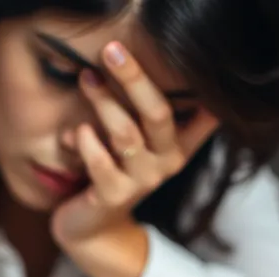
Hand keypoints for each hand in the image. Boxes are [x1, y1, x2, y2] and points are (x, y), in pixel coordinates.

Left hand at [50, 40, 216, 249]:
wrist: (92, 225)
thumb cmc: (112, 170)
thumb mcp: (135, 140)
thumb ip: (143, 111)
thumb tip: (133, 61)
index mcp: (177, 145)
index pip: (200, 112)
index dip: (201, 88)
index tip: (187, 53)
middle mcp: (166, 162)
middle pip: (158, 113)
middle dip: (134, 78)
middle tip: (112, 50)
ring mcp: (141, 181)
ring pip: (125, 134)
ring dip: (103, 103)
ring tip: (86, 78)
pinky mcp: (113, 196)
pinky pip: (100, 163)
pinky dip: (87, 142)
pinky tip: (78, 130)